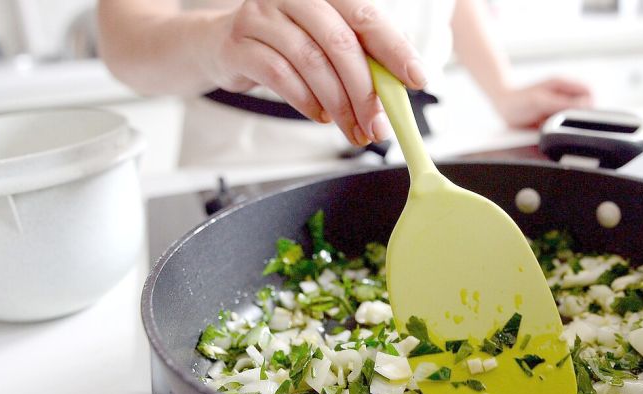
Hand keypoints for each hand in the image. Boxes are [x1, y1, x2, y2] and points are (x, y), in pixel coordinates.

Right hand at [204, 0, 427, 145]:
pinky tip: (320, 116)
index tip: (417, 79)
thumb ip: (363, 57)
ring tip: (353, 129)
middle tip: (379, 125)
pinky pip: (280, 76)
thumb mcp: (329, 42)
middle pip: (340, 43)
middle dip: (365, 91)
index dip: (395, 50)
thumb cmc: (288, 43)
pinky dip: (306, 102)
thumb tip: (399, 90)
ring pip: (311, 63)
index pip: (367, 17)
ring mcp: (262, 16)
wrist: (225, 44)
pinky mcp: (239, 44)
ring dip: (339, 105)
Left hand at [491, 77, 593, 128]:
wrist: (503, 106)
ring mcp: (559, 105)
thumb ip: (564, 103)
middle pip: (584, 106)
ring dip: (566, 124)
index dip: (590, 105)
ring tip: (549, 124)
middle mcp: (563, 93)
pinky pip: (563, 125)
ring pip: (574, 117)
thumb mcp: (542, 101)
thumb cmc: (519, 100)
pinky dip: (558, 129)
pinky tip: (546, 128)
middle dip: (577, 117)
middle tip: (560, 122)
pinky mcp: (553, 115)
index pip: (589, 92)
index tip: (582, 117)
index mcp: (563, 84)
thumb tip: (587, 105)